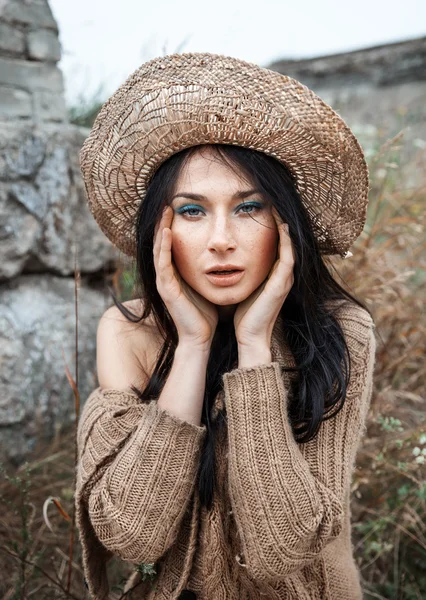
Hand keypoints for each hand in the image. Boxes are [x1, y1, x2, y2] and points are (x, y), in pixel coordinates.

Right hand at [153, 206, 218, 348]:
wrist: (201, 338)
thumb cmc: (206, 314)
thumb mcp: (207, 284)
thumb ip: (208, 269)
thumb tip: (224, 254)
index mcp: (175, 274)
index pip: (170, 245)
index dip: (172, 226)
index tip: (179, 207)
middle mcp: (166, 276)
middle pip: (161, 243)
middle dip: (164, 222)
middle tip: (168, 202)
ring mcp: (164, 282)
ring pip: (158, 249)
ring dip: (161, 228)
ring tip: (165, 210)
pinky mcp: (166, 289)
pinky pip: (163, 263)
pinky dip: (164, 246)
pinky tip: (168, 231)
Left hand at [234, 208, 294, 347]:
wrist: (249, 336)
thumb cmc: (244, 314)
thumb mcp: (244, 286)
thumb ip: (242, 271)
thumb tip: (228, 258)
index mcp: (274, 273)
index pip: (277, 242)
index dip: (272, 224)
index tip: (263, 205)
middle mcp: (284, 273)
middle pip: (286, 239)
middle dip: (281, 219)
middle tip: (273, 198)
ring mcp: (285, 277)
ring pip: (290, 243)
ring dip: (285, 223)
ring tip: (277, 204)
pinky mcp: (282, 282)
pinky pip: (288, 254)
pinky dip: (286, 238)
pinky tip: (281, 224)